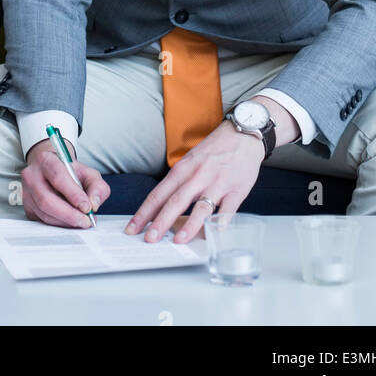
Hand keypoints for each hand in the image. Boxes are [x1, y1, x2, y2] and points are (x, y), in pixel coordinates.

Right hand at [21, 139, 110, 227]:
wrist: (54, 172)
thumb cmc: (71, 173)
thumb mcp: (88, 173)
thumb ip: (97, 186)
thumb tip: (94, 204)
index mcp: (46, 160)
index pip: (57, 177)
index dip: (73, 194)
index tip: (87, 207)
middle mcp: (32, 175)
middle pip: (46, 199)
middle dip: (69, 214)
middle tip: (85, 221)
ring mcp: (27, 192)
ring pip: (44, 212)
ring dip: (65, 221)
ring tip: (81, 222)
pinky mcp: (27, 207)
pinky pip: (42, 220)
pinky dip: (58, 224)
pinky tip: (70, 222)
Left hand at [125, 120, 264, 244]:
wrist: (242, 134)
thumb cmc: (214, 150)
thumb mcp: (191, 160)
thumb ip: (179, 183)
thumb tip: (164, 208)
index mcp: (183, 169)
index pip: (158, 194)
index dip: (144, 213)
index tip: (133, 228)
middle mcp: (197, 176)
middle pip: (175, 201)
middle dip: (160, 222)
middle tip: (149, 240)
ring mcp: (217, 183)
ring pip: (201, 207)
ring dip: (189, 226)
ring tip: (178, 241)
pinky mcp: (237, 189)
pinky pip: (228, 209)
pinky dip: (222, 222)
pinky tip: (216, 233)